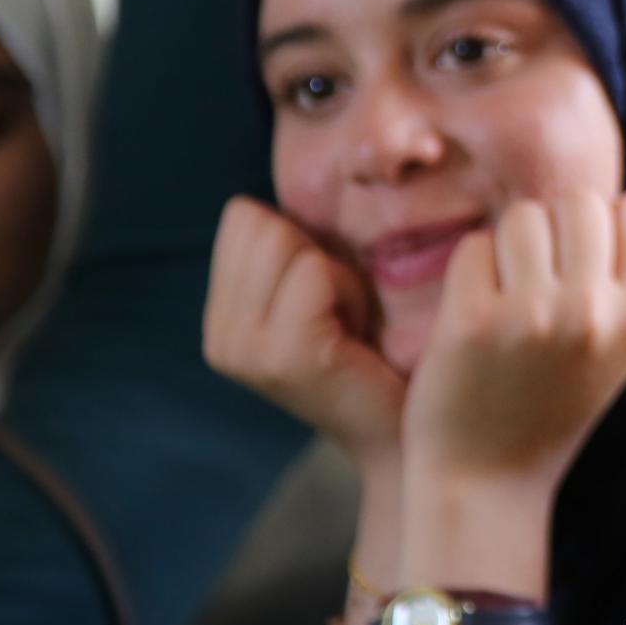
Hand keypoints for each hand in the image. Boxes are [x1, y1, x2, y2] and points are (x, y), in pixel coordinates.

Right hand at [203, 197, 403, 466]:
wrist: (406, 432)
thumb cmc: (377, 350)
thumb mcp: (321, 289)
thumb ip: (288, 247)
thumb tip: (268, 191)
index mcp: (221, 316)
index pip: (241, 215)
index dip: (299, 240)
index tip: (326, 296)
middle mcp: (219, 335)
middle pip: (258, 221)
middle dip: (316, 254)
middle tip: (342, 312)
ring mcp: (243, 348)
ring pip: (286, 241)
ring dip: (336, 274)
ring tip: (349, 324)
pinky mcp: (282, 355)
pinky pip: (316, 272)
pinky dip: (350, 292)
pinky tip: (357, 336)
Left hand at [399, 179, 625, 484]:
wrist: (487, 484)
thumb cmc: (551, 406)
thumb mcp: (617, 346)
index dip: (598, 230)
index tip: (576, 273)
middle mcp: (594, 315)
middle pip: (578, 202)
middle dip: (552, 229)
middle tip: (534, 284)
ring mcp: (534, 317)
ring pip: (522, 216)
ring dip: (507, 247)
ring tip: (505, 298)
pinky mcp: (474, 323)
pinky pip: (474, 247)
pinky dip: (469, 274)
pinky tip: (472, 317)